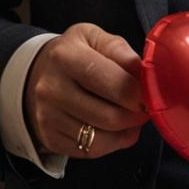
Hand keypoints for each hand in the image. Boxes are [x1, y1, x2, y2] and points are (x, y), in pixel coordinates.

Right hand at [23, 23, 149, 158]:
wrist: (37, 73)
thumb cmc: (74, 52)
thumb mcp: (94, 38)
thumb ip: (120, 51)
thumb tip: (144, 73)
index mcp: (65, 55)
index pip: (108, 80)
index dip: (136, 92)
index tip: (151, 94)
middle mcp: (52, 88)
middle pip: (108, 116)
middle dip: (136, 115)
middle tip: (147, 108)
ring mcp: (48, 117)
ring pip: (100, 138)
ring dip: (126, 132)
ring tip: (134, 118)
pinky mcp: (50, 138)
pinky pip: (90, 151)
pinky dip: (112, 144)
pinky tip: (118, 130)